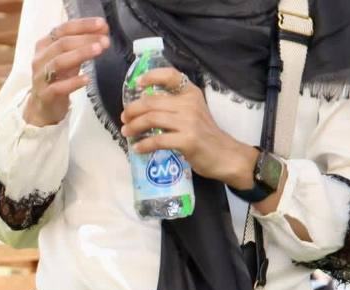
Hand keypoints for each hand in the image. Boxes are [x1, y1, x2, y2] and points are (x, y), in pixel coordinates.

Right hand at [24, 17, 109, 126]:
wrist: (43, 107)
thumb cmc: (58, 78)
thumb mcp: (70, 58)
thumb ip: (84, 44)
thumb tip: (104, 29)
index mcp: (45, 45)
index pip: (64, 29)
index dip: (83, 25)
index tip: (102, 24)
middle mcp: (40, 58)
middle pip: (62, 44)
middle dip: (85, 40)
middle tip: (105, 41)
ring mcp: (40, 77)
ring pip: (58, 62)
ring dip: (80, 54)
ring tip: (98, 51)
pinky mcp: (44, 95)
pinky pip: (57, 87)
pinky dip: (73, 82)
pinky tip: (86, 79)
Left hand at [119, 67, 257, 189]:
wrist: (224, 155)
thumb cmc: (204, 134)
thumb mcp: (192, 112)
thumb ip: (173, 105)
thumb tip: (144, 106)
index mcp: (191, 93)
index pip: (171, 76)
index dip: (152, 76)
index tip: (137, 83)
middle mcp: (190, 104)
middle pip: (152, 102)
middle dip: (133, 110)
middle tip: (124, 118)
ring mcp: (189, 122)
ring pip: (152, 119)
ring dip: (134, 126)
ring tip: (127, 132)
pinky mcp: (187, 140)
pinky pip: (158, 140)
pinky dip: (144, 144)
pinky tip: (137, 148)